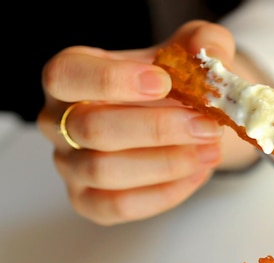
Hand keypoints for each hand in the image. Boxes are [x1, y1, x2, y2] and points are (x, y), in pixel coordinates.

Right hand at [37, 20, 258, 225]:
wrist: (183, 117)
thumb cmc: (175, 81)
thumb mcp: (193, 50)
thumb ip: (205, 43)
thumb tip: (211, 56)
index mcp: (71, 76)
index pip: (66, 75)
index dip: (110, 80)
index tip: (163, 81)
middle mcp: (59, 122)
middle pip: (92, 129)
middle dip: (158, 129)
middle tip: (208, 126)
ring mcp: (70, 165)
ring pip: (105, 171)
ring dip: (167, 163)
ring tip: (211, 151)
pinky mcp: (88, 201)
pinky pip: (120, 205)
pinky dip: (165, 192)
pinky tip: (197, 173)